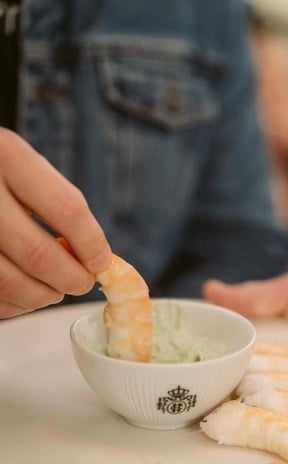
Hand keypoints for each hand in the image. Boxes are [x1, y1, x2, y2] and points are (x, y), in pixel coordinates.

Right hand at [0, 128, 111, 317]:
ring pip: (11, 283)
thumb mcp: (23, 168)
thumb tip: (95, 258)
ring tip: (54, 289)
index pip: (65, 209)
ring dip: (43, 296)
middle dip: (71, 278)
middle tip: (82, 282)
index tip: (101, 261)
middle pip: (39, 255)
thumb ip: (58, 205)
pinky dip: (15, 304)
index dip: (91, 244)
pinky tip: (24, 293)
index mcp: (7, 157)